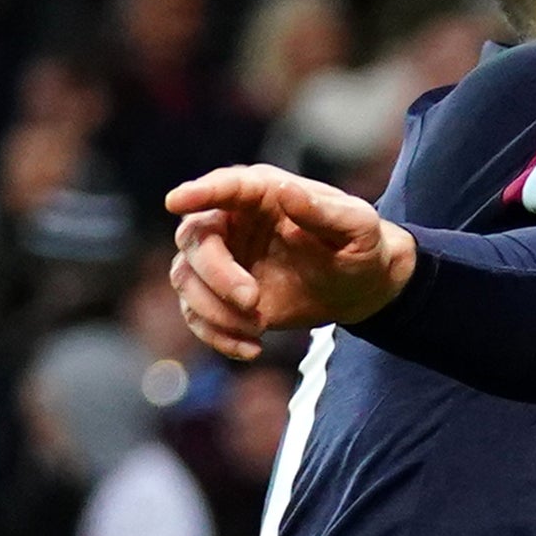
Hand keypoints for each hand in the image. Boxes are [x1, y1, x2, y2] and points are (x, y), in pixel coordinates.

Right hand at [166, 166, 417, 359]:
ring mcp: (220, 258)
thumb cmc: (360, 246)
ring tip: (260, 326)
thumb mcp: (357, 227)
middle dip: (216, 275)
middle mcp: (231, 221)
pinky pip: (195, 315)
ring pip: (185, 279)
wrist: (358, 287)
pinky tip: (251, 349)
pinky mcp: (219, 294)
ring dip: (214, 310)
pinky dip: (217, 335)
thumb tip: (287, 191)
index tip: (176, 202)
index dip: (198, 192)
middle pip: (194, 240)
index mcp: (262, 193)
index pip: (224, 186)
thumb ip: (325, 210)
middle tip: (254, 302)